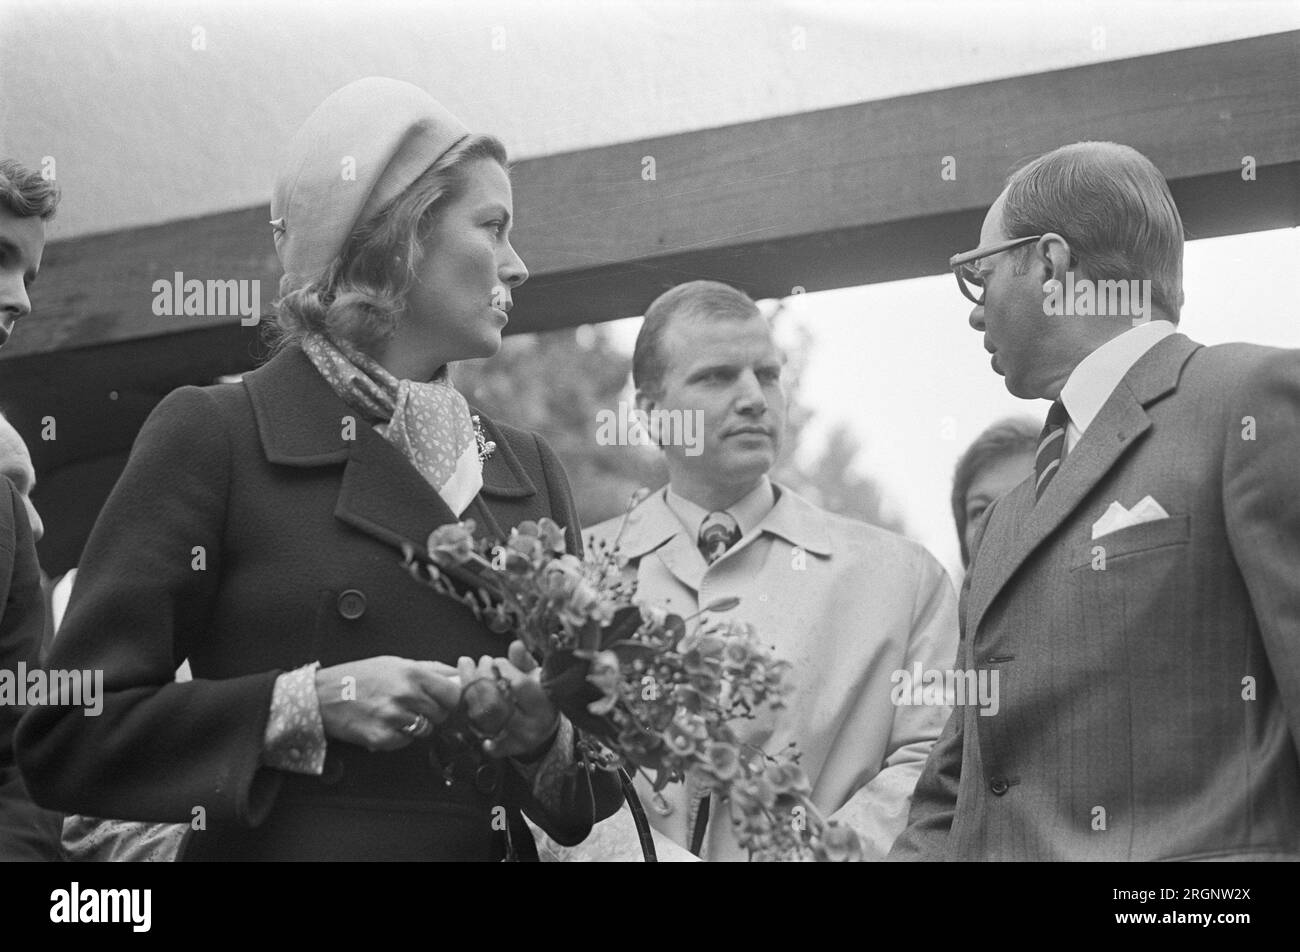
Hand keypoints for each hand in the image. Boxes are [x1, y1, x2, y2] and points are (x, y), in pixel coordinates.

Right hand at [315, 655, 460, 750]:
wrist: (322, 696)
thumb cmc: (359, 676)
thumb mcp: (395, 663)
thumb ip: (430, 669)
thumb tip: (458, 673)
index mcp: (413, 673)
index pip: (453, 693)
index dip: (451, 698)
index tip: (444, 699)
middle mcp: (406, 694)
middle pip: (442, 713)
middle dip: (433, 711)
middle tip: (413, 705)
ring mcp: (394, 718)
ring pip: (426, 729)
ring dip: (416, 724)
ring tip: (396, 713)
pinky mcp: (383, 738)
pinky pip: (406, 741)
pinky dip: (399, 736)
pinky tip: (384, 724)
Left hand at [456, 641, 559, 758]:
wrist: (546, 727)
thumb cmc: (539, 695)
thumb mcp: (536, 675)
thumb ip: (524, 661)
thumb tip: (515, 645)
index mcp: (543, 701)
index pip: (519, 685)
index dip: (504, 670)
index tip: (495, 661)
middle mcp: (534, 722)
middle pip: (499, 703)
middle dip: (480, 681)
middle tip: (471, 665)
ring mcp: (522, 738)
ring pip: (489, 720)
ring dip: (472, 699)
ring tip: (463, 680)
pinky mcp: (511, 749)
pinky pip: (491, 743)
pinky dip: (480, 732)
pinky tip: (471, 716)